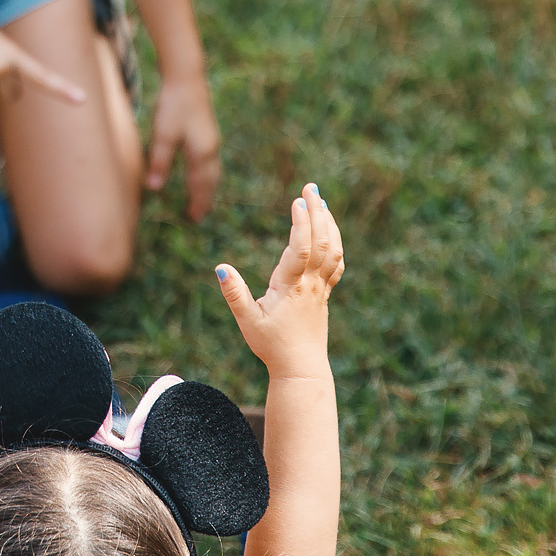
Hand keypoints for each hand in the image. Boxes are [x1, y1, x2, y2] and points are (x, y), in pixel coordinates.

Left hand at [145, 77, 223, 220]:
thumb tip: (154, 188)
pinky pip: (210, 160)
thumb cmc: (174, 106)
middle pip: (211, 181)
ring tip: (203, 199)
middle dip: (206, 198)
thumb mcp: (163, 135)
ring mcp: (212, 139)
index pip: (201, 185)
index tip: (194, 217)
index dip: (198, 202)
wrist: (187, 79)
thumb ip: (159, 162)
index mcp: (201, 152)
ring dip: (208, 187)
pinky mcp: (208, 132)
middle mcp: (211, 148)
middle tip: (199, 215)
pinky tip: (201, 172)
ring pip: (213, 170)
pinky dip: (207, 173)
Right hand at [215, 184, 343, 379]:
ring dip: (328, 223)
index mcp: (292, 287)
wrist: (301, 368)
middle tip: (311, 187)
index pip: (301, 249)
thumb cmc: (271, 345)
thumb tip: (220, 267)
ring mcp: (320, 288)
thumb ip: (234, 293)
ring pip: (332, 250)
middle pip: (321, 242)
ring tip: (320, 201)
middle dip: (317, 212)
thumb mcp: (248, 321)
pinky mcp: (324, 294)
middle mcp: (310, 284)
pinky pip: (335, 262)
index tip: (298, 200)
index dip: (301, 223)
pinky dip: (334, 241)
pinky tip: (329, 230)